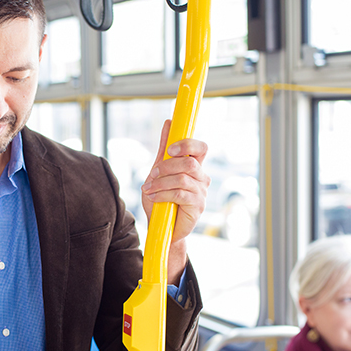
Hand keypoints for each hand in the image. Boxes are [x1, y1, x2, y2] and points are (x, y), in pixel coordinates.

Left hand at [140, 119, 209, 242]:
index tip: (170, 149)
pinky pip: (180, 194)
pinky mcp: (198, 206)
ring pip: (183, 178)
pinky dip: (162, 194)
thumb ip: (164, 150)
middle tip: (152, 174)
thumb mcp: (158, 172)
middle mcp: (201, 178)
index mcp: (194, 167)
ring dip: (161, 182)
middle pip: (190, 162)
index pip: (201, 148)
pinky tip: (154, 198)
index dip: (187, 144)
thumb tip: (169, 123)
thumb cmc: (160, 200)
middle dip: (167, 166)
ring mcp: (202, 192)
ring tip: (148, 188)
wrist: (161, 228)